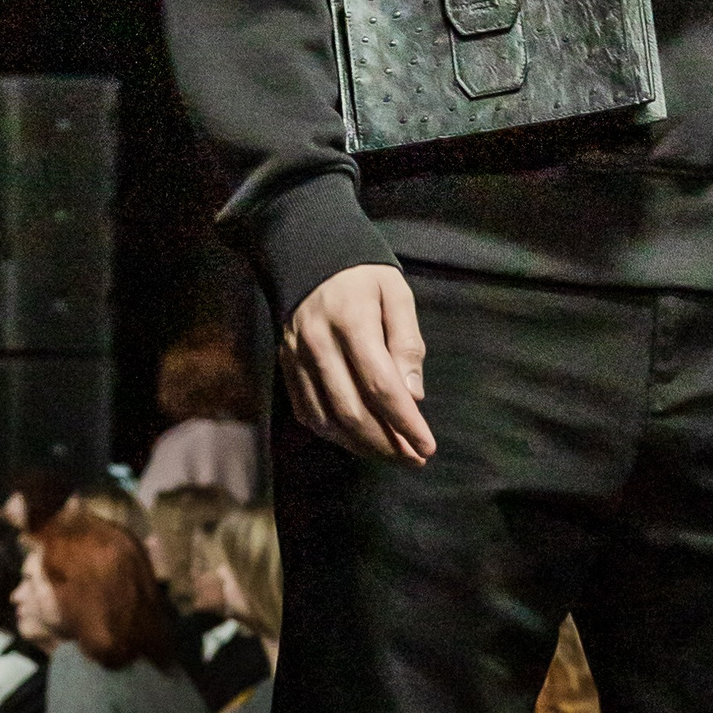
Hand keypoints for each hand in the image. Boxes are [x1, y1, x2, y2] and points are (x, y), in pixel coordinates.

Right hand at [282, 264, 434, 464]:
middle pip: (353, 411)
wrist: (309, 253)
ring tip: (392, 455)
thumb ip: (406, 342)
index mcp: (352, 321)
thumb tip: (413, 396)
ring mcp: (296, 357)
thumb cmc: (363, 274)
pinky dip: (334, 434)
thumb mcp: (396, 293)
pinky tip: (357, 439)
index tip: (428, 446)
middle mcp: (319, 343)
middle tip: (415, 458)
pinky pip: (308, 412)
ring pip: (328, 419)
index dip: (405, 423)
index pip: (381, 386)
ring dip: (362, 446)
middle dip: (387, 443)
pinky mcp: (284, 365)